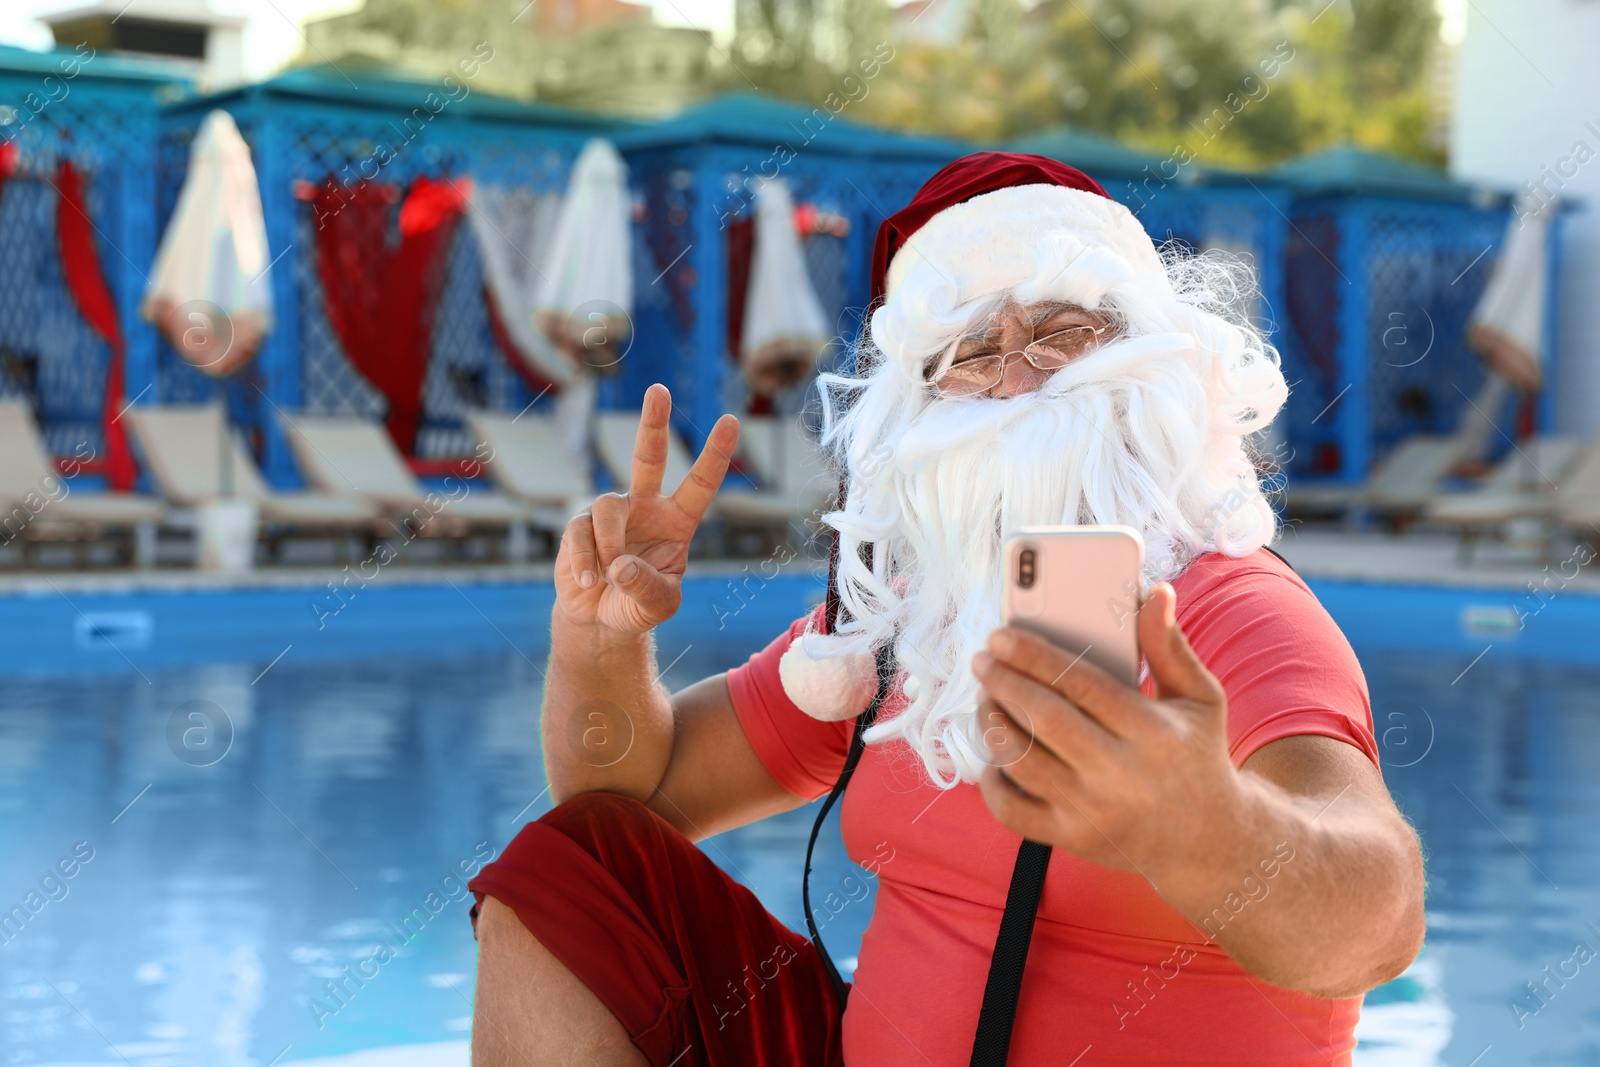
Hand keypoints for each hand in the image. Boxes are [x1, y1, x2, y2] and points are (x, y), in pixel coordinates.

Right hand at [556, 384, 738, 635]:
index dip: (715, 454)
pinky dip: (585, 561)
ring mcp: (611, 513)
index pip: (701, 484)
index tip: (731, 420)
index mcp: (677, 521)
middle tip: (659, 390)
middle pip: (649, 456)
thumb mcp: (659, 605)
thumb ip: (648, 588)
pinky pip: (580, 533)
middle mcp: (646, 507)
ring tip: (609, 578)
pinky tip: (588, 583)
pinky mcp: (578, 525)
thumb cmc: (638, 605)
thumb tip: (621, 564)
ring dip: (610, 545)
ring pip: (608, 507)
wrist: (600, 620)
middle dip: (654, 423)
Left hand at [971, 583, 1246, 894]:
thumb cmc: (1195, 754)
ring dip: (992, 723)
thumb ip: (1170, 645)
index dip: (1035, 656)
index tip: (1001, 635)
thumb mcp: (1199, 698)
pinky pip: (1012, 810)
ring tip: (986, 696)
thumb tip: (1156, 591)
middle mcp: (1121, 775)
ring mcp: (1093, 811)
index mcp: (1153, 732)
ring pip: (1021, 761)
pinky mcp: (1071, 838)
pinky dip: (992, 781)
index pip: (1082, 684)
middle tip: (983, 660)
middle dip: (1003, 683)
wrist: (1208, 842)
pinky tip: (995, 754)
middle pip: (1045, 720)